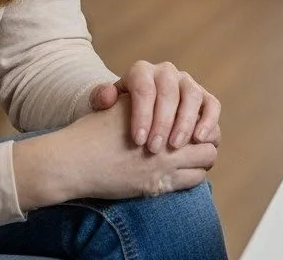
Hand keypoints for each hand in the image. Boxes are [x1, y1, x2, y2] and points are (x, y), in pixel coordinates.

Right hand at [14, 96, 216, 209]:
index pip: (202, 105)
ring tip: (194, 160)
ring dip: (203, 158)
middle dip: (208, 139)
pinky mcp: (157, 184)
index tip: (197, 124)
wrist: (73, 162)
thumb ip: (148, 99)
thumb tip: (175, 98)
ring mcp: (165, 159)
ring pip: (207, 157)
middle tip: (201, 143)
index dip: (202, 116)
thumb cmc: (94, 130)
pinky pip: (194, 180)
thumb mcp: (122, 103)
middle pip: (210, 133)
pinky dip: (193, 176)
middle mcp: (167, 130)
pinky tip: (182, 174)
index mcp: (161, 104)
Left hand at [90, 61, 220, 153]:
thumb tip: (107, 97)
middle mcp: (166, 72)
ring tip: (176, 145)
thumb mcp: (104, 107)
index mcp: (141, 72)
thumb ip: (101, 98)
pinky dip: (209, 120)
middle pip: (169, 91)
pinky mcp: (203, 97)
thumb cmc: (117, 115)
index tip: (137, 140)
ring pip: (192, 95)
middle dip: (163, 121)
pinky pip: (212, 104)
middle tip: (155, 148)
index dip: (142, 113)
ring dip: (186, 121)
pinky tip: (199, 139)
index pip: (144, 87)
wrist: (136, 117)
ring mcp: (187, 83)